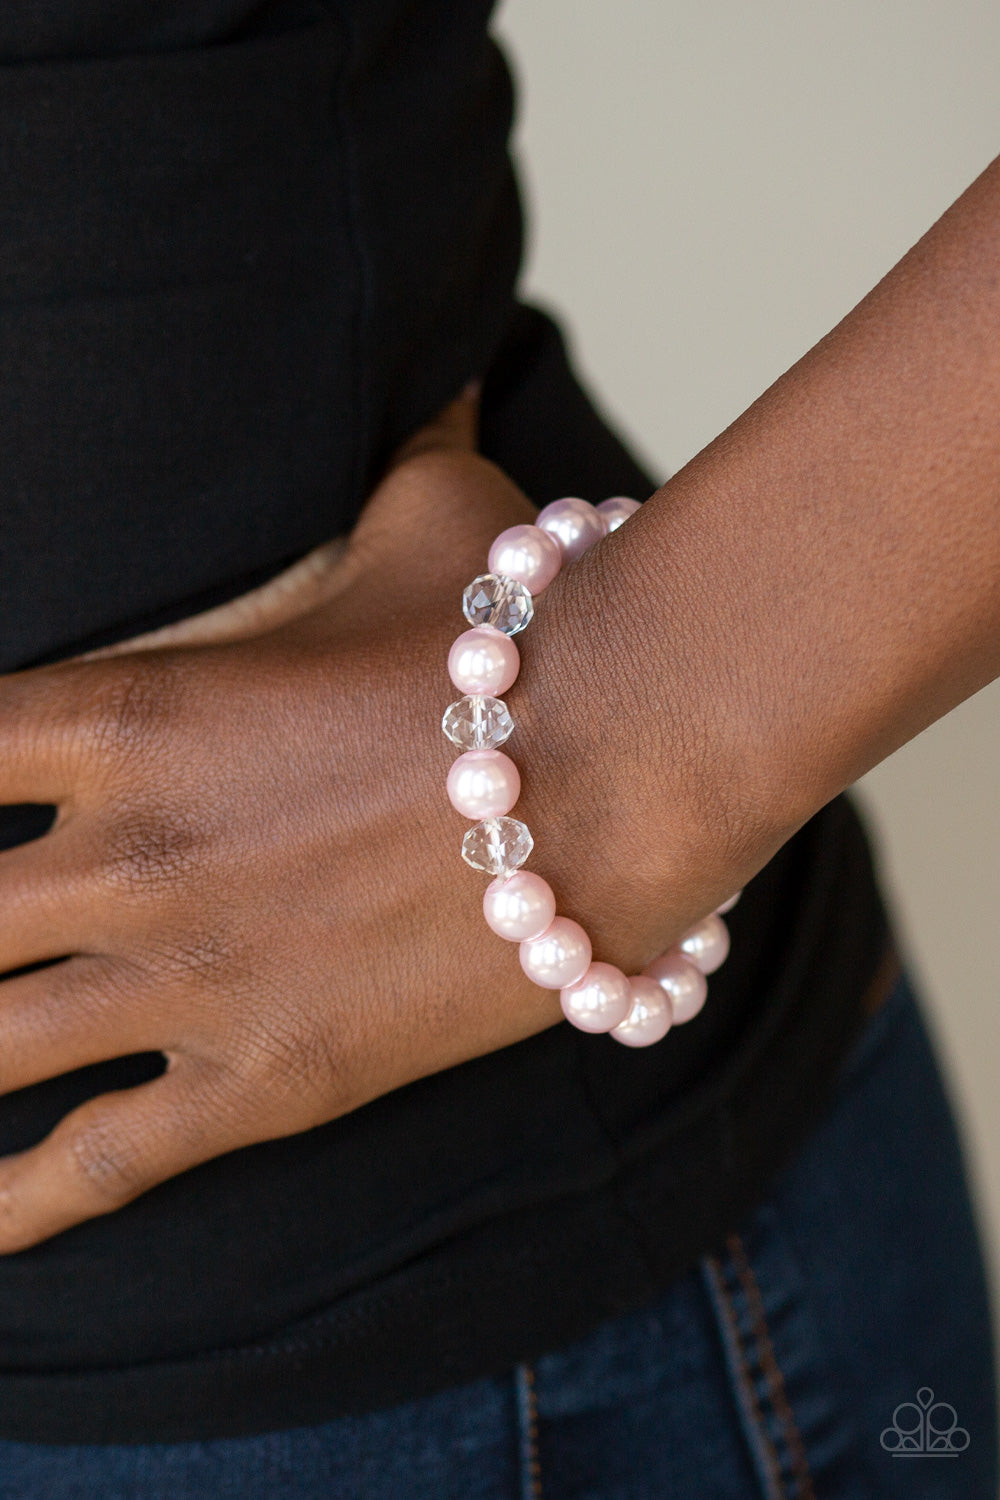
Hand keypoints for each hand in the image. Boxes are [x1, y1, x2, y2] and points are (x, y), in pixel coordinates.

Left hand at [0, 392, 748, 1252]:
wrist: (638, 754)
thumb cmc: (530, 624)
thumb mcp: (432, 506)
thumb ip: (387, 449)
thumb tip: (437, 368)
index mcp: (132, 708)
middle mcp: (128, 849)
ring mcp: (186, 975)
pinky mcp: (266, 1080)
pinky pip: (95, 1168)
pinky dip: (21, 1204)